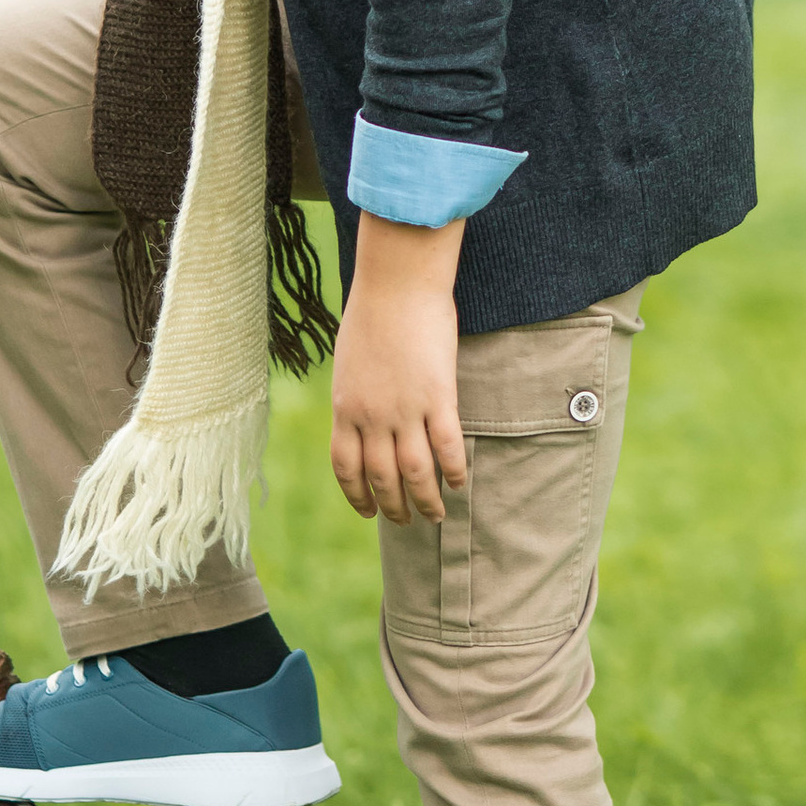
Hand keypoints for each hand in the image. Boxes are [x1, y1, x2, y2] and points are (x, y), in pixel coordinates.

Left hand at [328, 212, 467, 525]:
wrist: (397, 283)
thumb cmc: (373, 312)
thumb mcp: (350, 362)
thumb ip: (357, 395)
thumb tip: (364, 418)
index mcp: (345, 408)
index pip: (346, 468)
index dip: (357, 496)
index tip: (368, 512)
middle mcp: (371, 417)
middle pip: (382, 478)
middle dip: (393, 507)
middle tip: (406, 521)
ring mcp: (405, 409)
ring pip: (415, 473)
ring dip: (426, 500)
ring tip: (436, 515)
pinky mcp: (438, 397)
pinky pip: (447, 447)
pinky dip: (454, 471)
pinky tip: (461, 483)